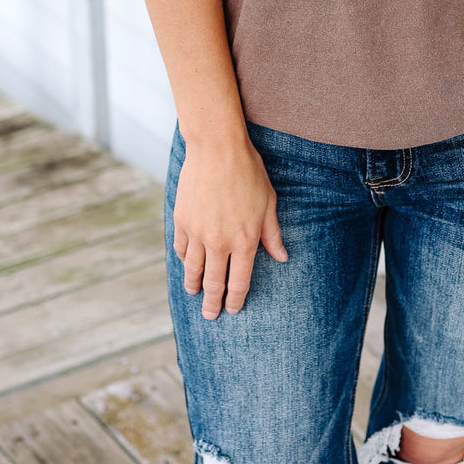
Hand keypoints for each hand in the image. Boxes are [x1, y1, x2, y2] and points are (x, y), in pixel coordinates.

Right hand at [172, 135, 287, 317]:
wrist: (217, 147)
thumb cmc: (248, 171)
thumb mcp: (268, 202)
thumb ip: (272, 233)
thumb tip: (282, 257)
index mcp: (244, 240)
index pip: (239, 282)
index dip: (236, 300)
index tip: (234, 310)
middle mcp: (219, 242)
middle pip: (213, 283)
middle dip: (212, 303)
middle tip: (210, 315)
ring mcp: (197, 232)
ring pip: (192, 269)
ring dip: (193, 285)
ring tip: (194, 293)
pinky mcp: (181, 220)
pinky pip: (181, 248)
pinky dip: (183, 259)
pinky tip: (186, 264)